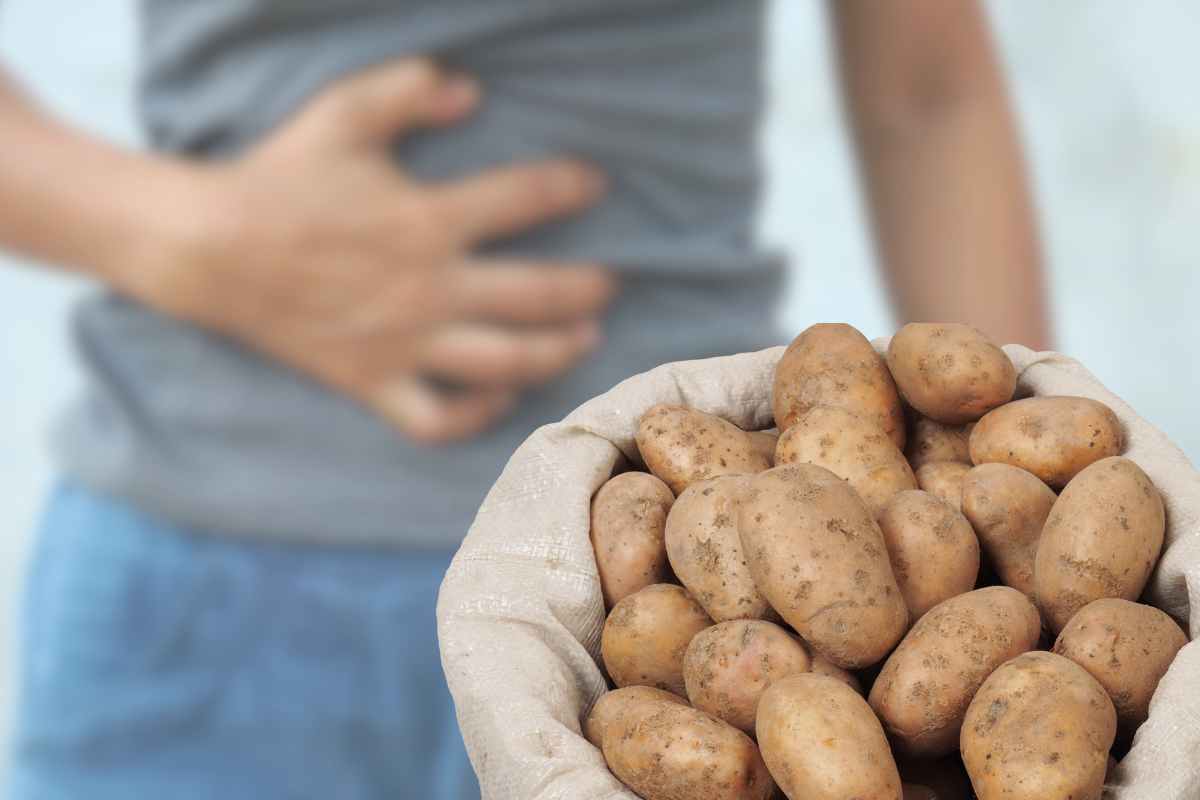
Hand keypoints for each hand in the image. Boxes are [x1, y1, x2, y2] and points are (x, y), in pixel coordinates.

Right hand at [142, 59, 613, 442]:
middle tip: (610, 283)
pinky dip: (474, 416)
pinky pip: (436, 419)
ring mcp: (402, 344)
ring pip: (502, 363)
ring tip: (583, 341)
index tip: (594, 183)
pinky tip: (500, 398)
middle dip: (586, 288)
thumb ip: (409, 93)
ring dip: (555, 353)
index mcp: (426, 221)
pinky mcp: (373, 382)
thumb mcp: (343, 114)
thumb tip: (471, 88)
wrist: (208, 248)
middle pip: (536, 296)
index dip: (569, 187)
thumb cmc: (279, 177)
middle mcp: (427, 290)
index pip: (525, 201)